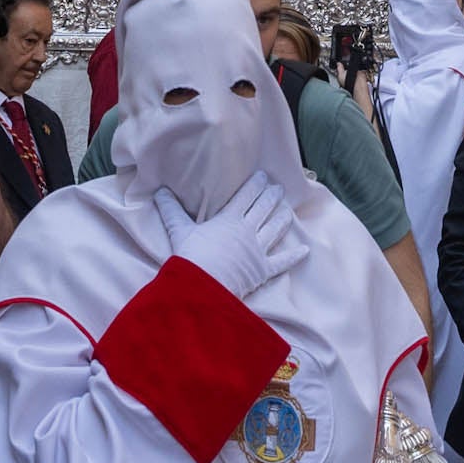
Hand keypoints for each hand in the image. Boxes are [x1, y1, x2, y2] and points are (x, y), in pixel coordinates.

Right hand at [155, 172, 308, 299]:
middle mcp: (247, 230)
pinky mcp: (263, 270)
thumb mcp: (179, 230)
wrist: (202, 287)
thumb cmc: (191, 257)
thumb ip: (171, 210)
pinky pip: (282, 261)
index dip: (256, 184)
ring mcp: (257, 250)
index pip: (246, 196)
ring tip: (288, 209)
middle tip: (278, 188)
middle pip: (264, 208)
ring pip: (275, 229)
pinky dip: (294, 256)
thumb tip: (158, 191)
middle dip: (272, 196)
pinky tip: (304, 249)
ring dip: (283, 218)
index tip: (264, 175)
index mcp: (229, 219)